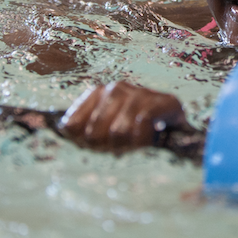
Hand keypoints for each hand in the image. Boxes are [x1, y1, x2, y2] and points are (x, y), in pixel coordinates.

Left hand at [58, 81, 187, 154]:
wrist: (177, 131)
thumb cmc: (134, 133)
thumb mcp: (102, 133)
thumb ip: (78, 130)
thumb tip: (60, 128)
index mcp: (98, 94)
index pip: (72, 126)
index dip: (82, 143)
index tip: (96, 147)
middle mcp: (116, 88)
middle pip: (93, 133)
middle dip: (105, 148)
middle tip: (119, 149)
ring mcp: (140, 93)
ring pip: (118, 131)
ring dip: (126, 146)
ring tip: (133, 146)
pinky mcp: (164, 101)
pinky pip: (142, 124)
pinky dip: (142, 139)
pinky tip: (148, 141)